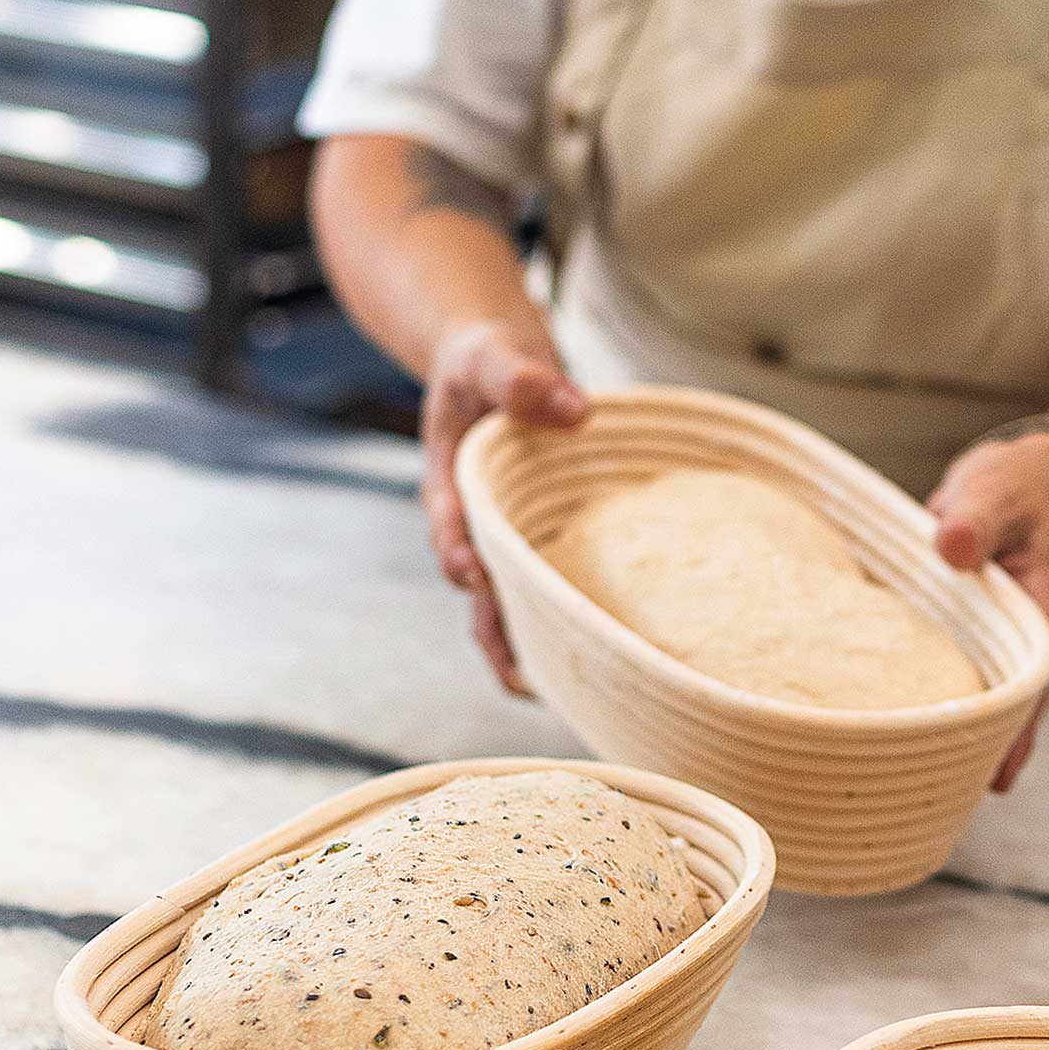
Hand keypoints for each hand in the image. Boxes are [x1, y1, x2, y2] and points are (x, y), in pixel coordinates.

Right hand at [421, 318, 584, 695]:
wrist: (491, 365)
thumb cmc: (485, 360)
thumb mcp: (493, 356)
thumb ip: (523, 380)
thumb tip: (576, 410)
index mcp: (450, 485)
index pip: (450, 530)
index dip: (461, 556)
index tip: (476, 576)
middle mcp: (471, 524)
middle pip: (477, 589)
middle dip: (496, 633)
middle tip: (522, 677)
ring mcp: (501, 539)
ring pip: (506, 603)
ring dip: (527, 644)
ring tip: (557, 694)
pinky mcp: (531, 542)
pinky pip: (541, 588)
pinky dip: (560, 621)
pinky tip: (598, 657)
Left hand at [927, 430, 1048, 790]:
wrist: (1016, 481)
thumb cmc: (1014, 487)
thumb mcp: (998, 492)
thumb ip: (976, 519)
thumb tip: (952, 546)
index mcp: (1036, 613)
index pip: (1030, 684)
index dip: (1014, 731)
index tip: (998, 774)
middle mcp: (1016, 639)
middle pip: (1006, 709)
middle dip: (983, 754)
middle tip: (946, 805)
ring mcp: (988, 640)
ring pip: (977, 699)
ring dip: (955, 737)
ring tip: (922, 792)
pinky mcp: (961, 634)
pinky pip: (949, 678)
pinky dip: (930, 704)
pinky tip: (899, 737)